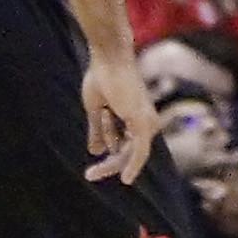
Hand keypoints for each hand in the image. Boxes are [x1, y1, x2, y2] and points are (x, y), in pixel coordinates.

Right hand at [80, 53, 155, 183]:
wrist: (108, 59)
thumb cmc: (102, 78)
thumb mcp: (96, 110)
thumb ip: (98, 130)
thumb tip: (97, 151)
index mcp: (137, 118)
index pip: (126, 148)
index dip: (110, 161)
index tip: (91, 173)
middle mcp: (146, 121)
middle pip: (129, 153)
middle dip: (109, 165)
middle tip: (90, 175)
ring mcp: (147, 121)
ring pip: (131, 153)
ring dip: (110, 155)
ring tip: (96, 154)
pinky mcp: (143, 121)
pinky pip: (140, 150)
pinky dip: (133, 164)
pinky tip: (125, 178)